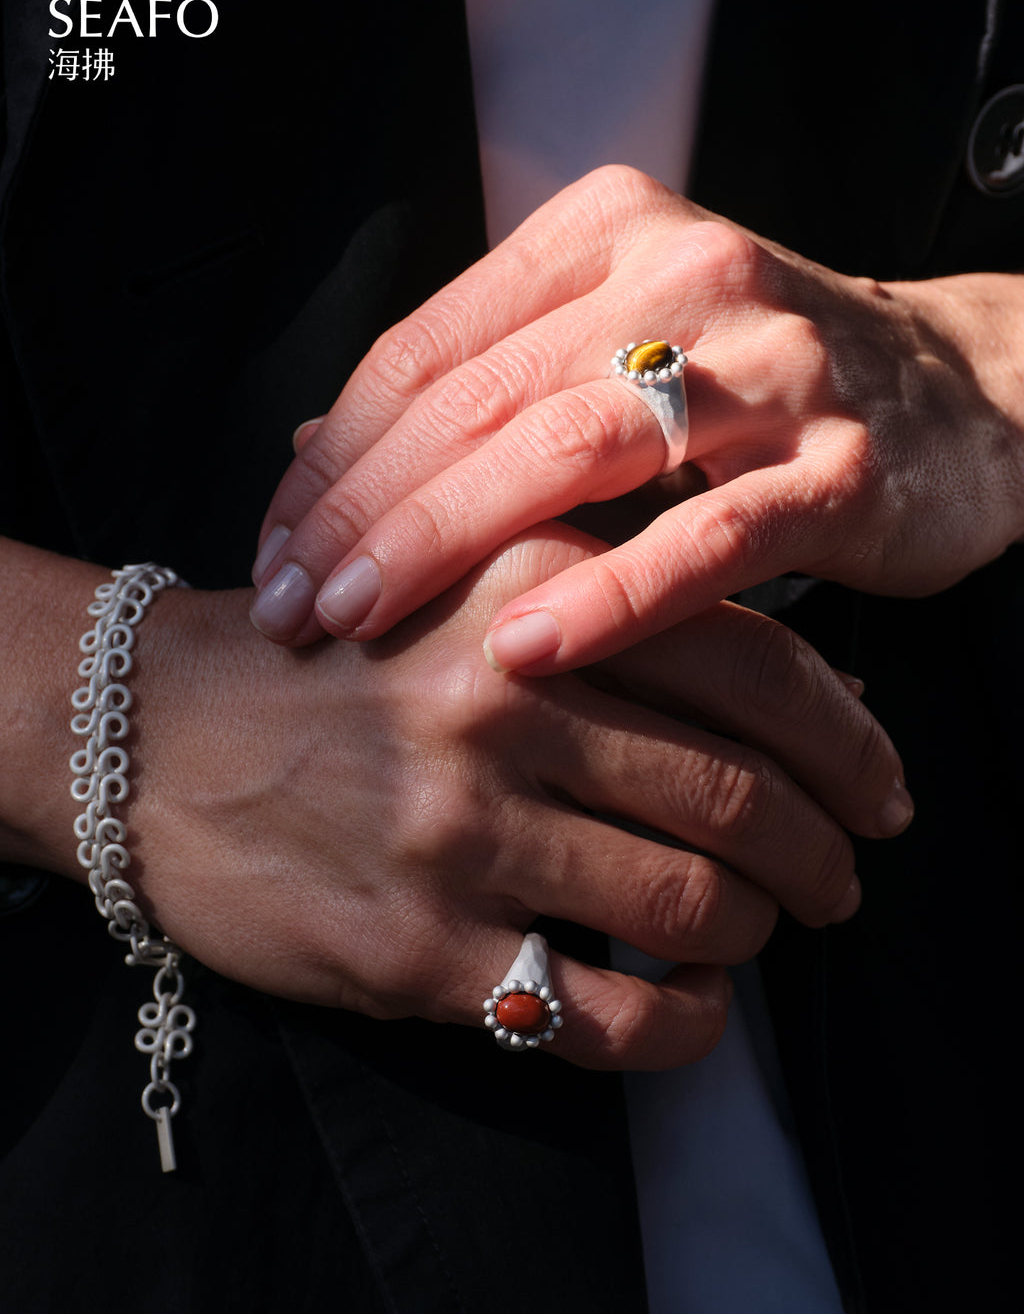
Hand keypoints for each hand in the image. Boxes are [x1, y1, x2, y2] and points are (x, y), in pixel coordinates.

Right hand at [33, 527, 906, 1070]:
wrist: (155, 732)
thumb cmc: (332, 656)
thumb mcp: (464, 579)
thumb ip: (619, 603)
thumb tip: (812, 684)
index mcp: (530, 593)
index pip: (754, 665)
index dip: (849, 738)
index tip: (881, 787)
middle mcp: (504, 704)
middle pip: (742, 796)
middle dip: (824, 854)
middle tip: (840, 877)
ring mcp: (460, 832)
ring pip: (693, 906)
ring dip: (757, 933)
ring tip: (757, 932)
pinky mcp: (416, 947)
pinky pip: (602, 1013)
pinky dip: (683, 1026)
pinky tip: (689, 1006)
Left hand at [250, 165, 1023, 670]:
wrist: (963, 393)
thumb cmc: (760, 384)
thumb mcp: (616, 348)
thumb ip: (485, 384)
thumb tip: (318, 449)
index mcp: (605, 238)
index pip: (428, 346)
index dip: (337, 455)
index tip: (277, 546)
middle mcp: (679, 277)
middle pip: (478, 398)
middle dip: (366, 511)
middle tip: (293, 604)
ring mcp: (767, 368)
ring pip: (570, 448)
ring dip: (449, 542)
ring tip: (363, 624)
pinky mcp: (838, 466)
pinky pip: (706, 536)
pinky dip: (608, 594)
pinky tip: (520, 649)